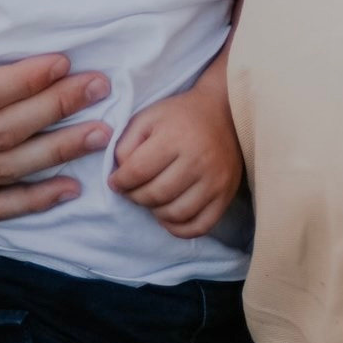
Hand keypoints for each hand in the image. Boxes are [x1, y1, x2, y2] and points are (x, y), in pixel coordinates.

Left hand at [109, 82, 244, 238]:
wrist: (224, 113)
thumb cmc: (179, 116)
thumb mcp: (147, 118)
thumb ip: (126, 144)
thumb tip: (119, 177)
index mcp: (175, 137)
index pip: (137, 171)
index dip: (120, 181)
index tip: (116, 181)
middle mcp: (198, 160)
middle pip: (155, 194)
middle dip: (136, 197)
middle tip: (133, 191)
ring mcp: (215, 180)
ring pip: (175, 213)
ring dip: (155, 212)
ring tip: (151, 200)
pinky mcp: (226, 195)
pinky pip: (200, 226)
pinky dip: (179, 229)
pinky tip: (168, 216)